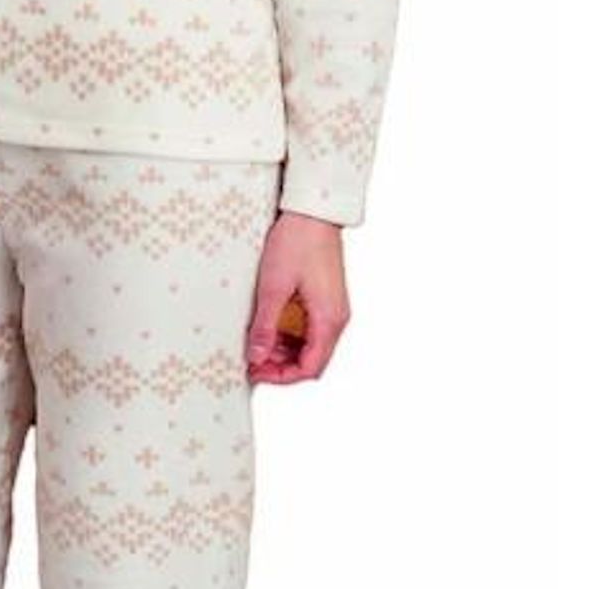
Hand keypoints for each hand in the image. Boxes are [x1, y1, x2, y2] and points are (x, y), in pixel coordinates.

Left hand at [246, 211, 349, 383]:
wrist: (312, 212)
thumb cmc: (298, 242)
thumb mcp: (273, 288)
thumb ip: (266, 326)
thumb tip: (257, 355)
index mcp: (329, 320)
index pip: (310, 367)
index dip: (283, 377)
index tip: (258, 373)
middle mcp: (336, 318)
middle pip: (312, 360)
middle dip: (282, 365)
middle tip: (253, 361)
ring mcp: (331, 308)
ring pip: (309, 346)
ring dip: (284, 351)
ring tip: (257, 344)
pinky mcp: (324, 299)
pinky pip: (308, 328)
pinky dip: (289, 335)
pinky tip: (269, 327)